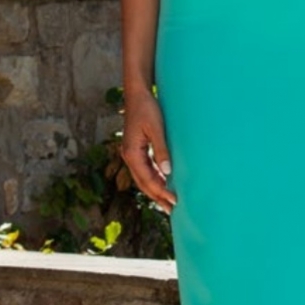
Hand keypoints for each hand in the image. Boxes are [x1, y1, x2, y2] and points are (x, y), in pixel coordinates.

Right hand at [121, 89, 176, 213]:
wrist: (137, 93)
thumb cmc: (147, 108)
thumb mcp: (156, 128)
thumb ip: (161, 150)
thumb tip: (167, 172)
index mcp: (132, 153)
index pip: (148, 179)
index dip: (161, 192)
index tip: (175, 201)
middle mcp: (129, 156)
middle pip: (143, 183)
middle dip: (157, 197)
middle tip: (172, 211)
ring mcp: (132, 153)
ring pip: (143, 178)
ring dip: (156, 190)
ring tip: (168, 202)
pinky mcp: (137, 149)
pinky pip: (145, 170)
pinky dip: (154, 179)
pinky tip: (164, 183)